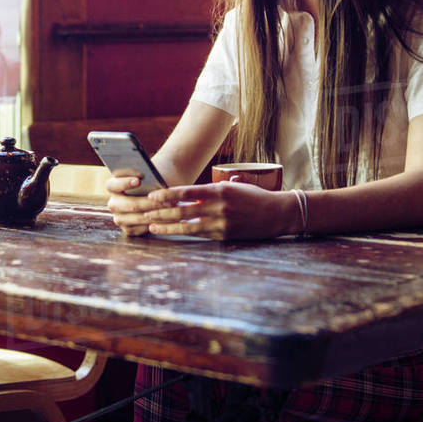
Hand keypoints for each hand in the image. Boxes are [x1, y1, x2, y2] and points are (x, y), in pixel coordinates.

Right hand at [105, 171, 172, 236]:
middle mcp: (113, 203)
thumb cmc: (149, 183)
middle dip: (150, 203)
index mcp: (113, 187)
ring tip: (171, 209)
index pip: (112, 185)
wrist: (153, 199)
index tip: (138, 181)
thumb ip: (146, 177)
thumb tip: (153, 179)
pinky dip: (155, 223)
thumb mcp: (147, 177)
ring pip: (137, 217)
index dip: (124, 183)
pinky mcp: (128, 229)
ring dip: (156, 214)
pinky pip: (141, 228)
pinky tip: (167, 218)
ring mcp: (119, 218)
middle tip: (166, 200)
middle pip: (130, 204)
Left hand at [141, 180, 295, 239]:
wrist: (278, 213)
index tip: (152, 196)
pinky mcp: (225, 236)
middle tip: (144, 212)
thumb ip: (213, 189)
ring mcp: (222, 223)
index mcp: (219, 190)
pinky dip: (185, 234)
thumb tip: (191, 193)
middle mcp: (219, 206)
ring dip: (168, 227)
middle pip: (183, 211)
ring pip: (188, 226)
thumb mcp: (234, 186)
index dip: (168, 195)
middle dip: (161, 212)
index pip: (187, 192)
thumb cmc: (255, 197)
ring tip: (152, 227)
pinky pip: (200, 235)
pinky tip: (173, 234)